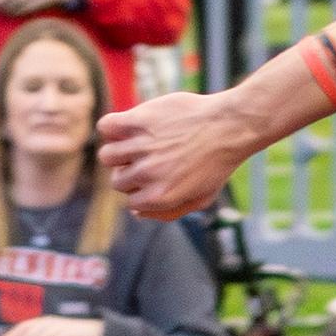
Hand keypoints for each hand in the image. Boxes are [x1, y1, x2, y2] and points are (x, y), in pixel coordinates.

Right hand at [97, 88, 262, 220]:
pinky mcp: (137, 121)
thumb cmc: (216, 163)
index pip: (131, 201)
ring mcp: (141, 148)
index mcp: (160, 197)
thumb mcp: (202, 197)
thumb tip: (136, 214)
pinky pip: (106, 127)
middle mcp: (147, 175)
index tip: (159, 177)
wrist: (230, 127)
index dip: (144, 190)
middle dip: (133, 172)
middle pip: (117, 181)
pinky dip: (114, 127)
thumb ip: (169, 212)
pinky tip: (133, 126)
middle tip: (154, 159)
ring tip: (143, 143)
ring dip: (122, 151)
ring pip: (107, 156)